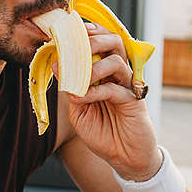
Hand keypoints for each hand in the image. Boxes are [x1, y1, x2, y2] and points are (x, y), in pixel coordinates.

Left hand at [54, 22, 160, 180]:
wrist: (125, 158)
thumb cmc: (103, 133)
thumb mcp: (79, 111)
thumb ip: (70, 89)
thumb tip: (57, 66)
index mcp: (106, 72)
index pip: (101, 42)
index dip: (87, 33)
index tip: (68, 33)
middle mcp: (119, 74)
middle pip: (114, 42)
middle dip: (93, 40)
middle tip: (75, 50)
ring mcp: (128, 86)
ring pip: (116, 61)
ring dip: (92, 67)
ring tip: (77, 81)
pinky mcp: (134, 101)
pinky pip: (114, 88)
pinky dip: (94, 91)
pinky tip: (81, 98)